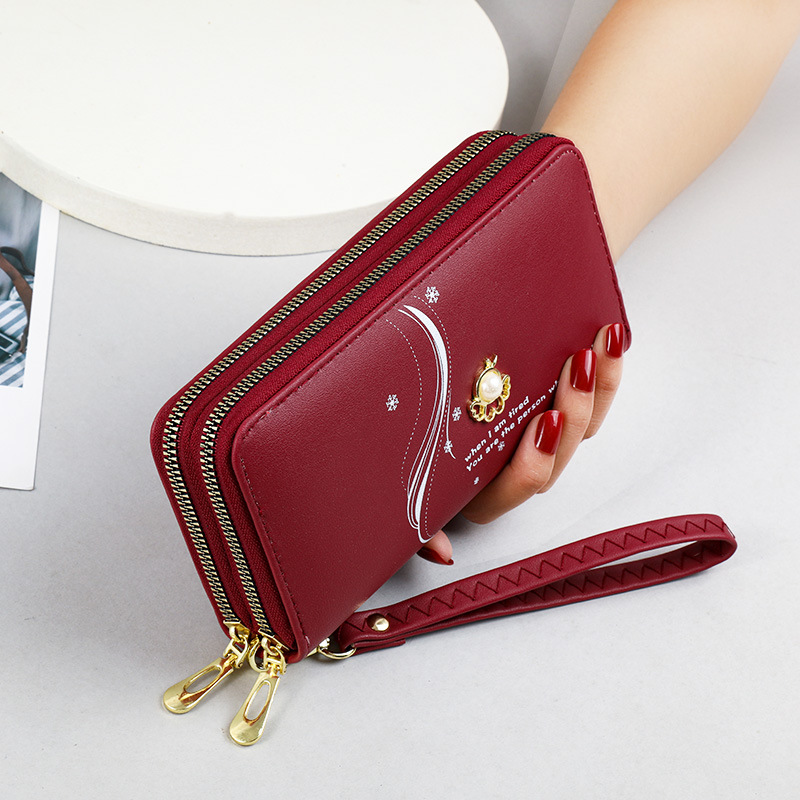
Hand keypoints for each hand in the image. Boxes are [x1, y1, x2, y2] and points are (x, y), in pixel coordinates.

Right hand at [417, 323, 625, 565]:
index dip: (540, 458)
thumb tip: (443, 553)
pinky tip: (609, 341)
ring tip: (605, 343)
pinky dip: (601, 375)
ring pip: (583, 425)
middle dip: (578, 407)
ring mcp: (538, 441)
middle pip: (563, 450)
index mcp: (487, 492)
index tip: (547, 421)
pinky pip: (587, 403)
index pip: (523, 483)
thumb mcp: (407, 492)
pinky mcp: (549, 414)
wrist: (410, 420)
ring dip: (600, 386)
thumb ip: (421, 530)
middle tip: (580, 363)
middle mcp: (518, 471)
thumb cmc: (406, 458)